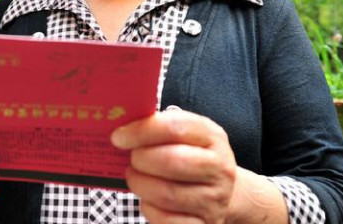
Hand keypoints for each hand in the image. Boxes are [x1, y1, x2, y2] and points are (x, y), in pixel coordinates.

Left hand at [111, 107, 235, 222]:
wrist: (224, 193)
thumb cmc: (193, 158)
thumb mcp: (186, 136)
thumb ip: (158, 128)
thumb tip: (122, 128)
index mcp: (212, 137)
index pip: (175, 127)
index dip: (141, 131)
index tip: (118, 136)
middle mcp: (219, 167)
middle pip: (172, 161)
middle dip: (140, 159)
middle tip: (131, 159)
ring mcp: (214, 200)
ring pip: (166, 193)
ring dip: (140, 184)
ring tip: (134, 177)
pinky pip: (166, 219)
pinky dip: (148, 208)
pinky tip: (147, 199)